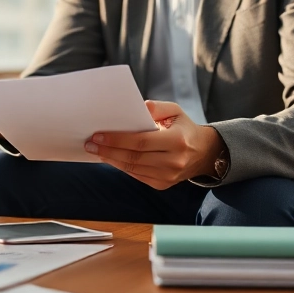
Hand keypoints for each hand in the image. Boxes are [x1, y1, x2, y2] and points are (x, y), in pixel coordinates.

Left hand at [83, 101, 224, 189]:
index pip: (141, 142)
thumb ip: (157, 107)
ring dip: (111, 160)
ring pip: (132, 169)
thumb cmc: (184, 128)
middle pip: (133, 157)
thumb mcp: (175, 111)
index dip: (117, 139)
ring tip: (96, 151)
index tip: (98, 135)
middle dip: (108, 150)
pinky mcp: (163, 185)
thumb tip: (139, 107)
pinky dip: (121, 167)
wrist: (203, 153)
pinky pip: (137, 176)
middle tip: (90, 144)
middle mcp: (173, 161)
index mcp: (177, 141)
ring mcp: (168, 176)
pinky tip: (111, 158)